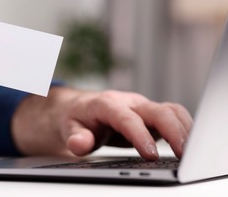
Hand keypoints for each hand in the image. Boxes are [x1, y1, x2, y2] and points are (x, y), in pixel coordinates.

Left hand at [12, 87, 192, 159]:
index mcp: (106, 104)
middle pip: (156, 110)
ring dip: (182, 128)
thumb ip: (76, 137)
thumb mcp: (68, 129)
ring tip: (189, 149)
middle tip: (182, 153)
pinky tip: (185, 142)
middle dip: (172, 130)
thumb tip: (80, 144)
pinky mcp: (149, 114)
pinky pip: (172, 116)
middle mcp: (127, 102)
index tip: (151, 155)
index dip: (140, 135)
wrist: (79, 108)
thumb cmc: (76, 118)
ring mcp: (140, 107)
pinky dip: (182, 127)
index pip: (127, 118)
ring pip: (169, 110)